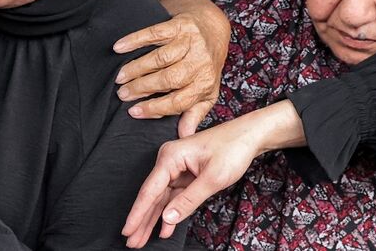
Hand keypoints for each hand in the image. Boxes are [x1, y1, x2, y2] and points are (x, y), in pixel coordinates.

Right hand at [113, 0, 229, 137]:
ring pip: (160, 58)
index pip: (179, 101)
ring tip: (120, 77)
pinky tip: (119, 48)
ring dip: (137, 68)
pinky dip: (135, 40)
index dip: (155, 108)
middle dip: (142, 88)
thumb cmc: (206, 65)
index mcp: (205, 83)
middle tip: (122, 93)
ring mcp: (190, 42)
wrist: (213, 28)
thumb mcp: (207, 92)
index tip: (133, 112)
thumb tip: (184, 135)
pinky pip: (155, 33)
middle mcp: (200, 62)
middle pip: (168, 79)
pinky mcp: (180, 25)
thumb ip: (195, 113)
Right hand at [121, 101, 304, 247]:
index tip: (127, 229)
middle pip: (152, 195)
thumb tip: (167, 218)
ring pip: (161, 198)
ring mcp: (177, 168)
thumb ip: (189, 200)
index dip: (137, 212)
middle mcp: (169, 161)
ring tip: (141, 239)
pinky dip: (170, 212)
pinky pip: (174, 196)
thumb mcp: (213, 178)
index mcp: (170, 157)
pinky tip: (163, 228)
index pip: (149, 190)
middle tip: (131, 241)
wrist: (248, 135)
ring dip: (153, 219)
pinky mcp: (186, 174)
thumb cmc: (232, 149)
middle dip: (142, 219)